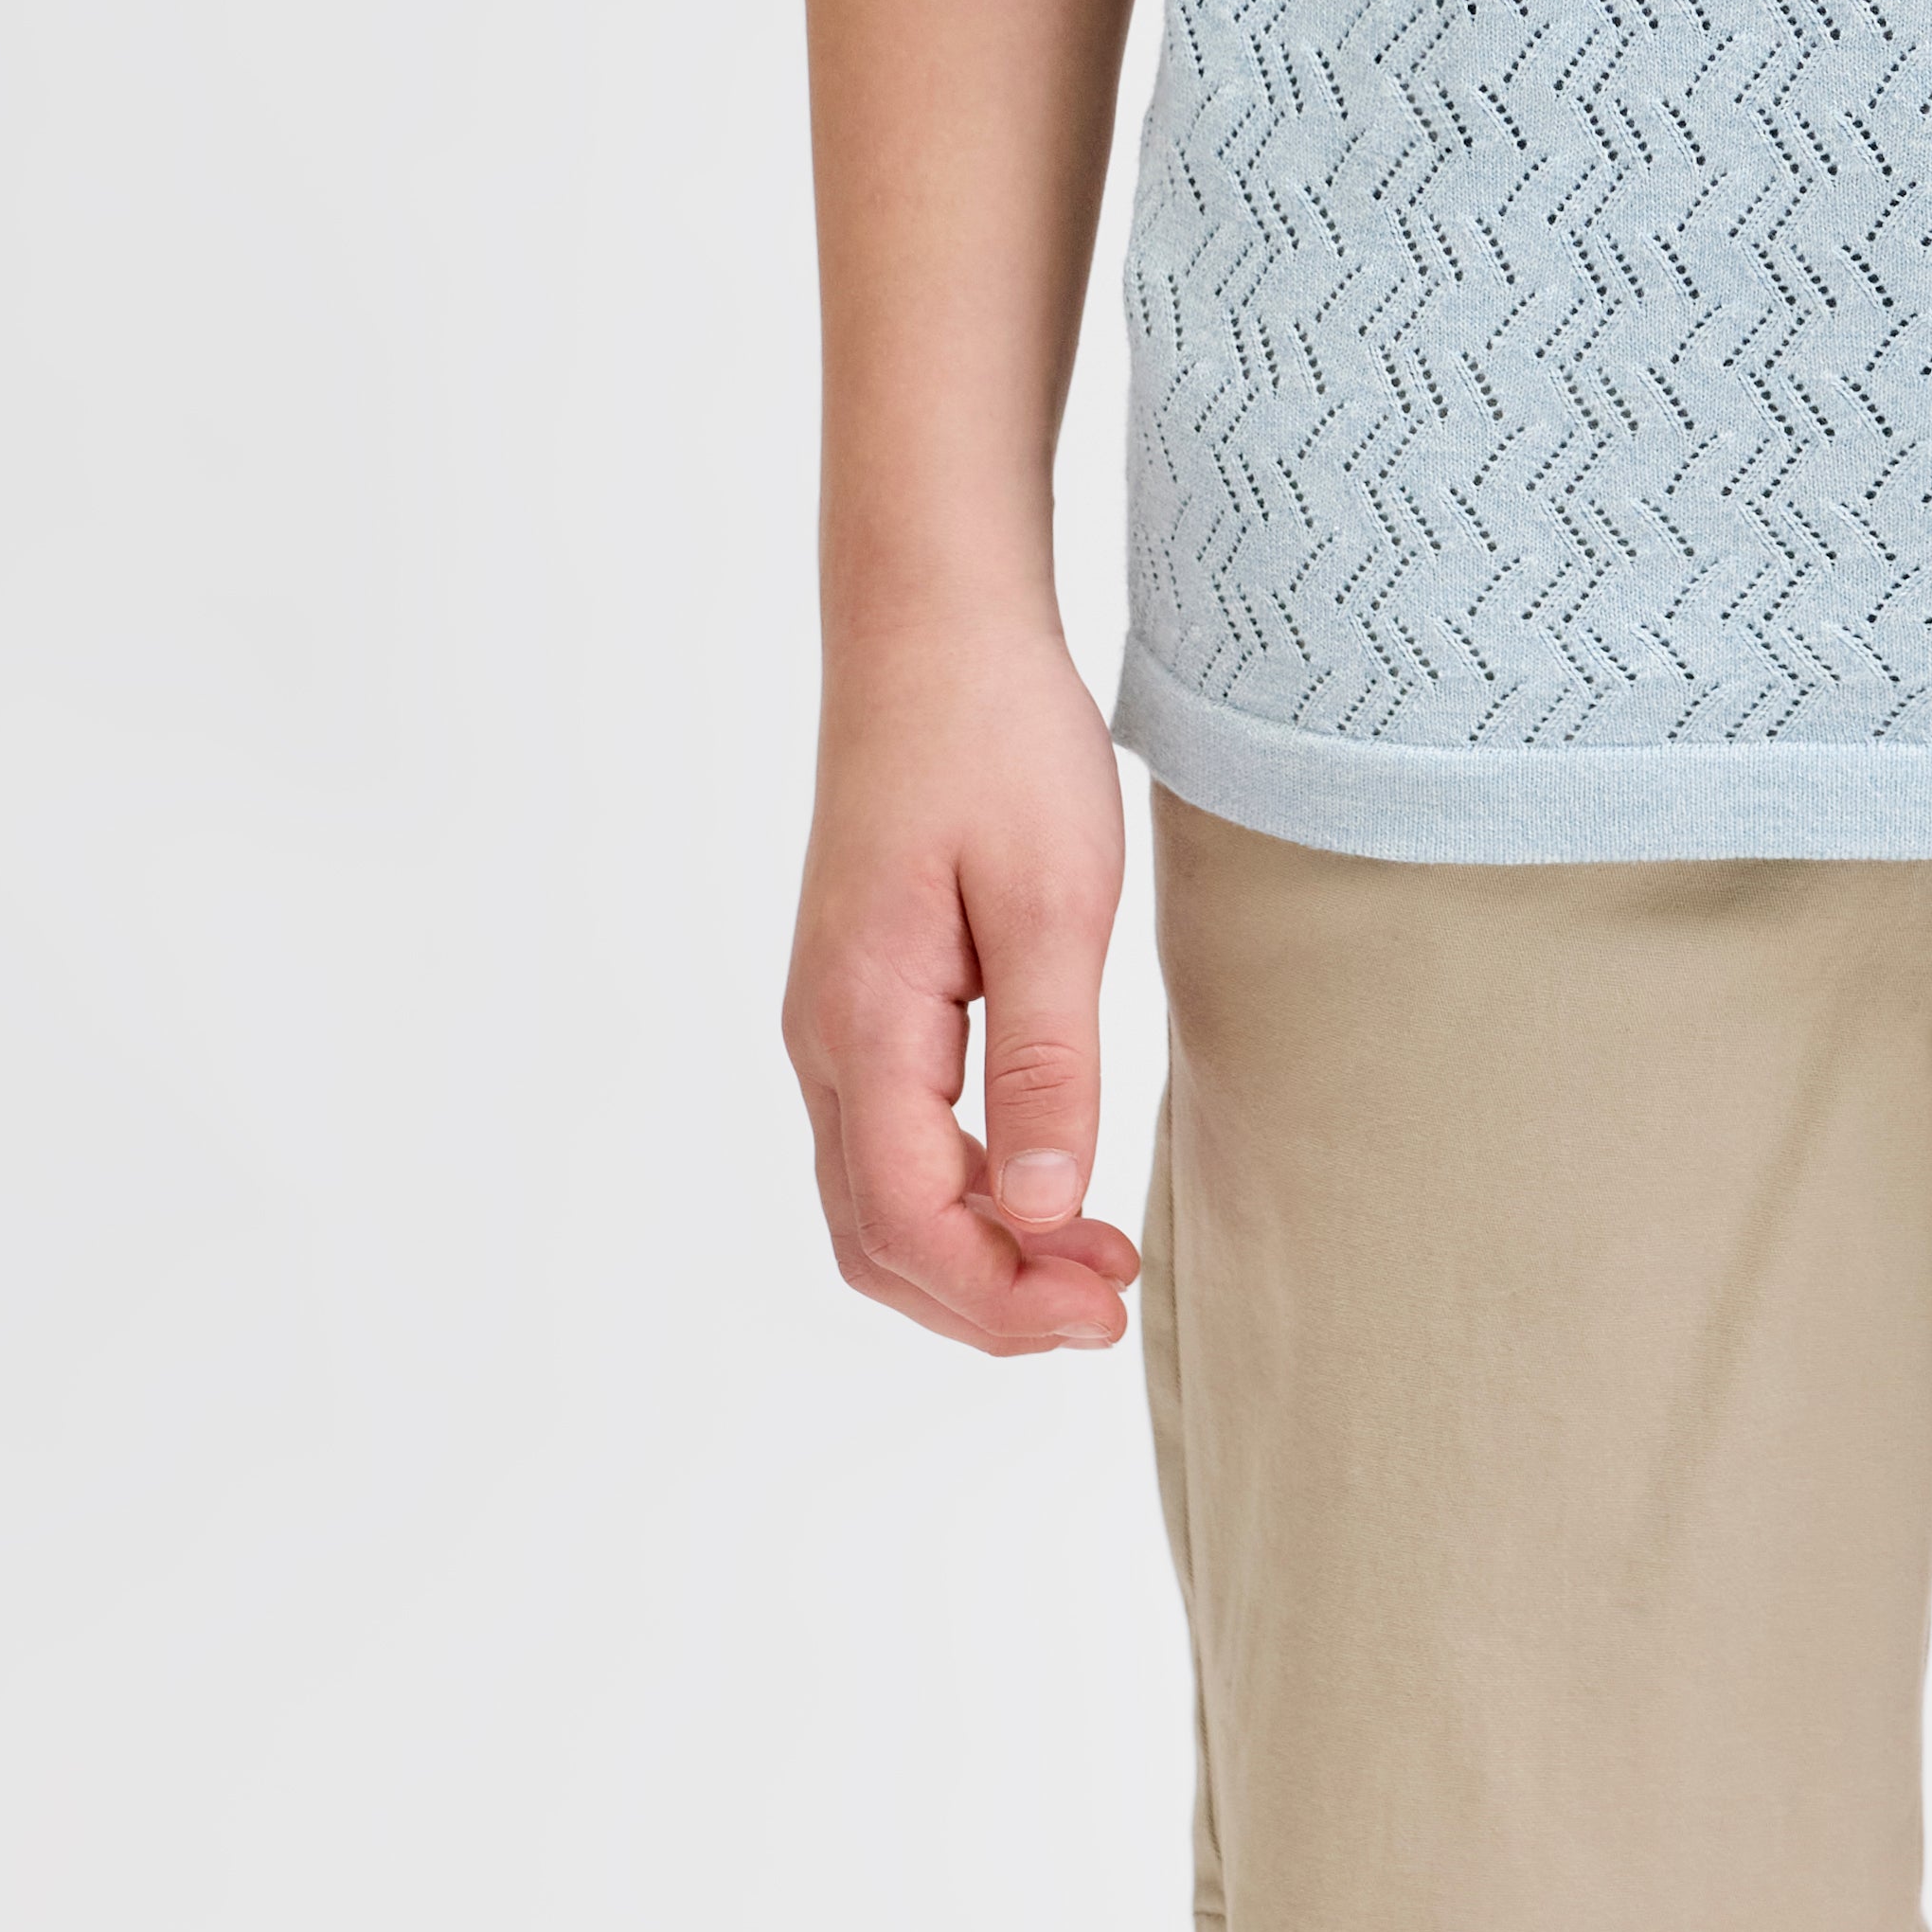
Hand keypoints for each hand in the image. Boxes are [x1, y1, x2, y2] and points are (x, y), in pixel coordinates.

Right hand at [783, 610, 1141, 1354]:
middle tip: (1108, 1304)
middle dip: (985, 1298)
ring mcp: (832, 1016)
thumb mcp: (1055, 895)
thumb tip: (1048, 1210)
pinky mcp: (861, 993)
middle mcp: (823, 1034)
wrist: (934, 623)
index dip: (1001, 1293)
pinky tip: (1044, 1183)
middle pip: (877, 1233)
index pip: (909, 1219)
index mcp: (863, 1019)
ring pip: (876, 1196)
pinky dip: (960, 1194)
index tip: (1105, 1309)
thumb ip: (1049, 1059)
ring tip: (1092, 1262)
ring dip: (974, 1254)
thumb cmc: (999, 737)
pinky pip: (889, 1138)